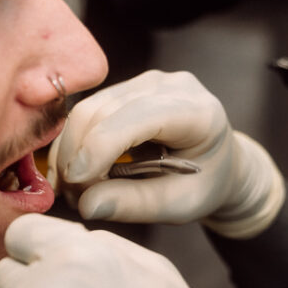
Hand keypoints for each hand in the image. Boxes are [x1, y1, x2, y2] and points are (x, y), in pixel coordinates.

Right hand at [49, 70, 283, 237]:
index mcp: (198, 112)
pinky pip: (85, 113)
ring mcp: (142, 83)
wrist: (217, 163)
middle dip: (78, 157)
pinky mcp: (122, 89)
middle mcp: (169, 85)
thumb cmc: (203, 184)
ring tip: (76, 191)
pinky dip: (73, 146)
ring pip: (86, 111)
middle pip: (103, 112)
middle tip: (74, 199)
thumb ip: (134, 204)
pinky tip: (77, 174)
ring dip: (70, 153)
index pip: (140, 116)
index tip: (76, 181)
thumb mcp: (178, 204)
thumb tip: (86, 205)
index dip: (102, 145)